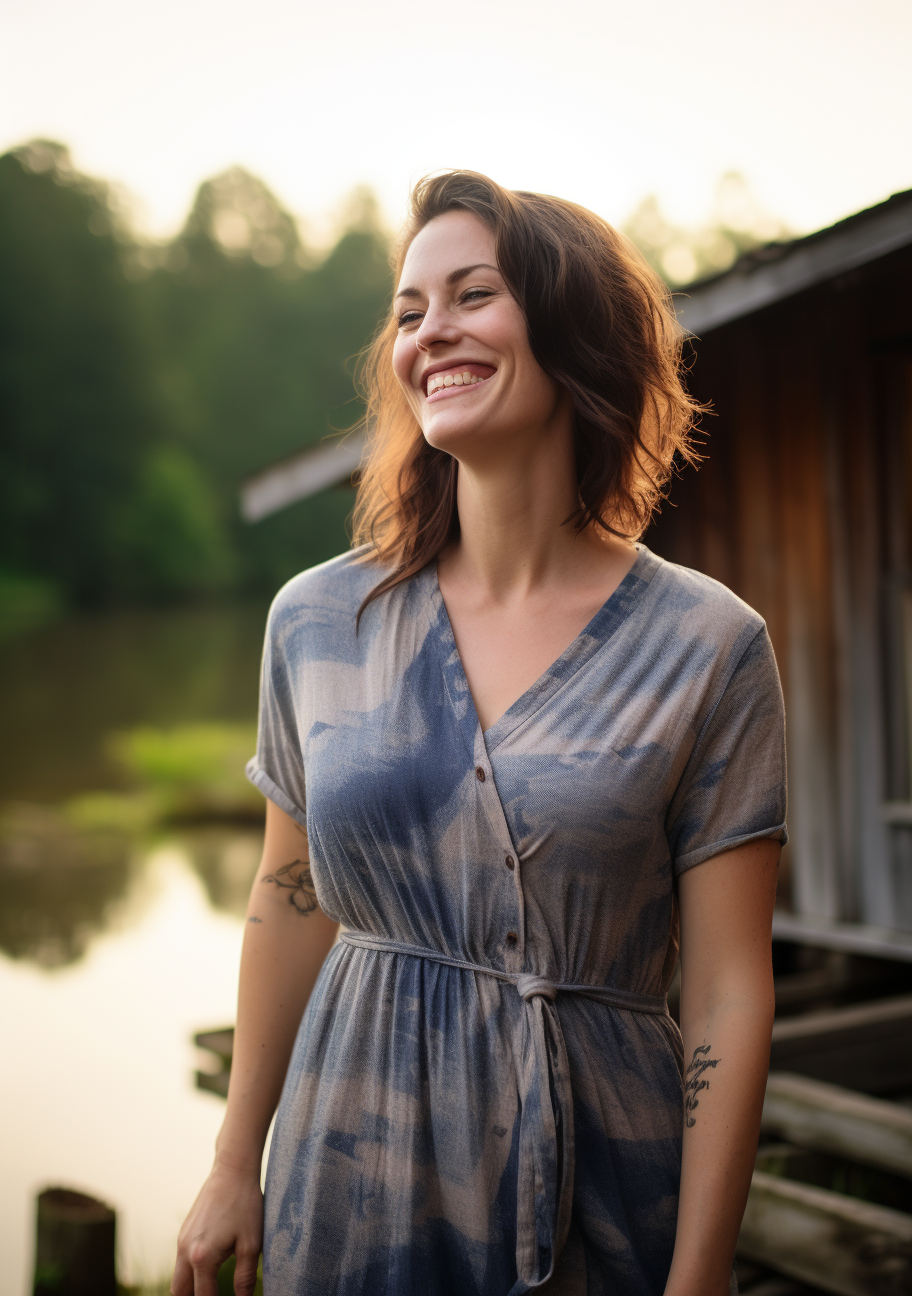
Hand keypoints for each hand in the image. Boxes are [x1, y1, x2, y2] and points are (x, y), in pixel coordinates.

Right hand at [170, 1162, 263, 1295]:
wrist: (232, 1170)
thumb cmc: (245, 1205)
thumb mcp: (252, 1244)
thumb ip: (244, 1278)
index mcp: (202, 1257)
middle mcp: (185, 1250)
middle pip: (180, 1292)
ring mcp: (181, 1239)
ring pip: (177, 1278)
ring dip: (190, 1288)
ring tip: (209, 1289)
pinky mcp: (184, 1231)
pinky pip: (180, 1261)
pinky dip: (190, 1272)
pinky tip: (208, 1269)